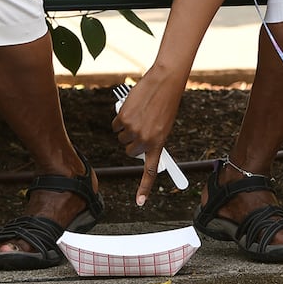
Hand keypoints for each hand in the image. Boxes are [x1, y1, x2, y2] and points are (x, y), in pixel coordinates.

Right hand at [111, 69, 182, 205]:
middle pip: (129, 151)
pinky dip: (120, 119)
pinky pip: (115, 125)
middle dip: (131, 142)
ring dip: (126, 129)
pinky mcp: (123, 118)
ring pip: (121, 137)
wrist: (165, 81)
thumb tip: (137, 147)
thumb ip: (152, 138)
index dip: (145, 188)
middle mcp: (145, 139)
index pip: (150, 171)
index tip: (140, 202)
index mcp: (159, 143)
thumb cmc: (167, 102)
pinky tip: (131, 109)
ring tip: (139, 115)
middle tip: (141, 129)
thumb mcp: (165, 125)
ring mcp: (132, 129)